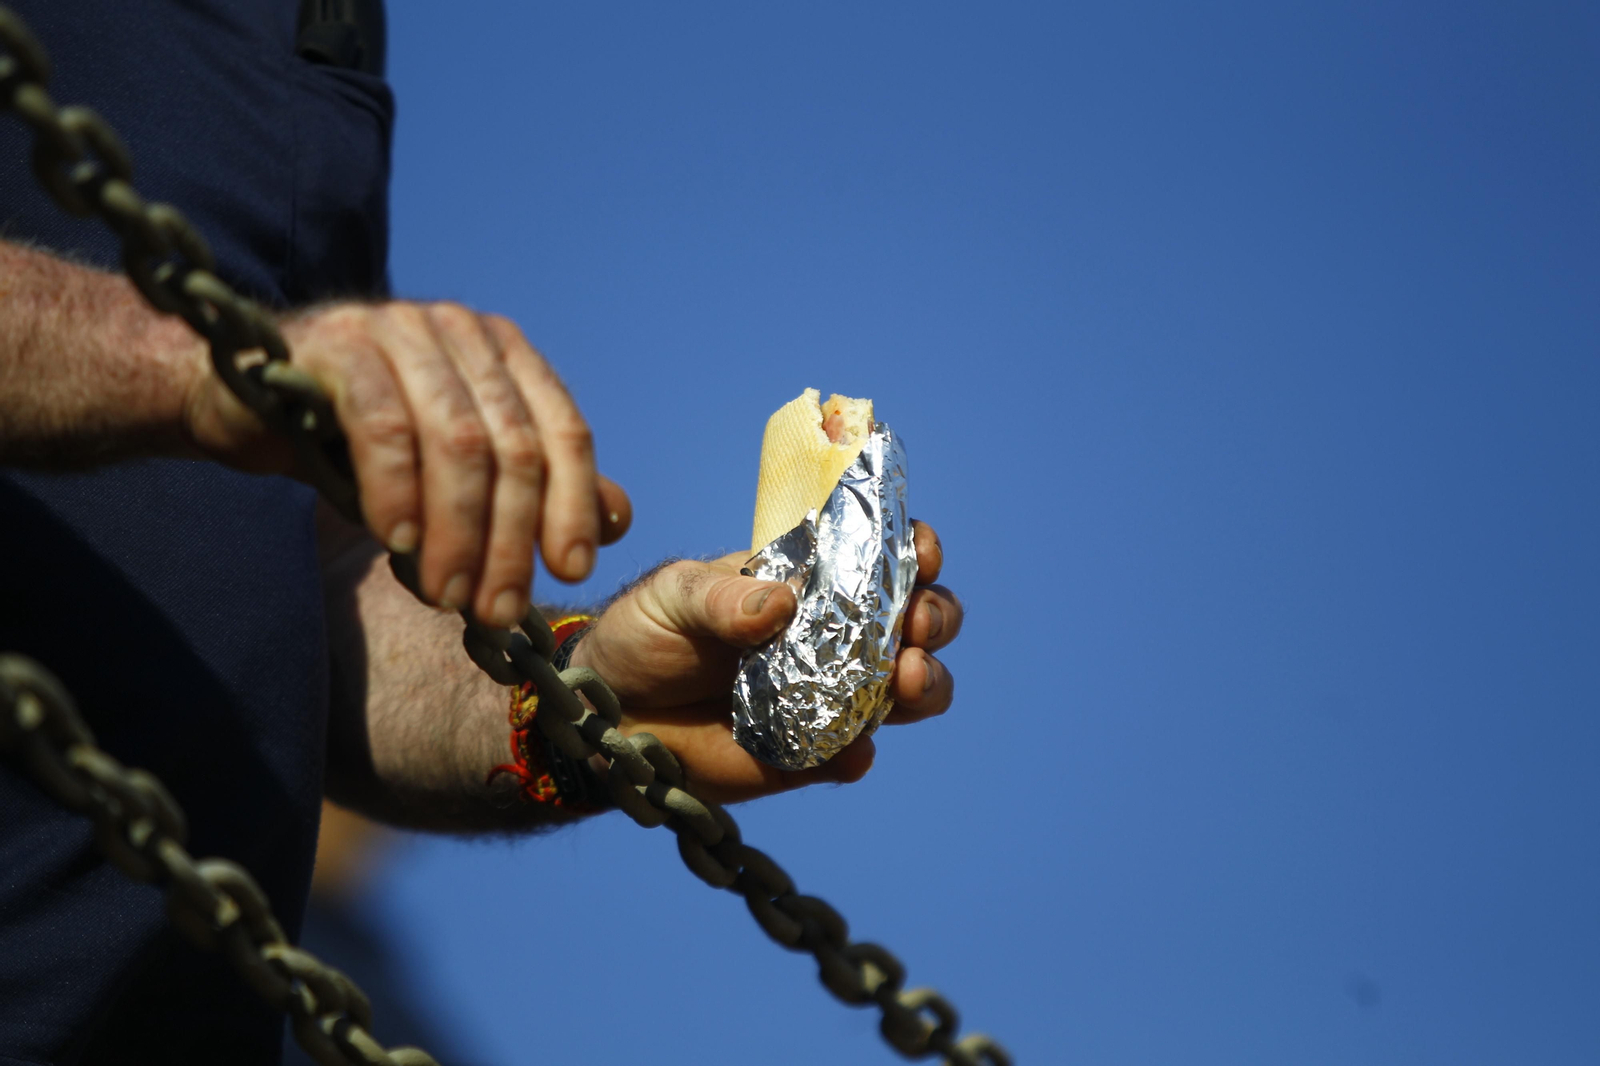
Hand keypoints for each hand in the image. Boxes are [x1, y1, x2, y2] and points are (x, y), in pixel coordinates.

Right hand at [182, 301, 631, 624]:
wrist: (245, 397)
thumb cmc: (360, 440)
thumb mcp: (454, 469)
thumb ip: (535, 486)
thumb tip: (619, 518)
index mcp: (505, 352)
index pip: (565, 430)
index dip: (573, 506)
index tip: (570, 573)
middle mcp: (462, 331)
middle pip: (515, 447)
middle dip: (510, 539)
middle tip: (495, 611)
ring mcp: (401, 329)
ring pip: (457, 443)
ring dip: (458, 531)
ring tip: (447, 594)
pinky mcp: (341, 344)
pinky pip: (385, 429)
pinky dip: (397, 494)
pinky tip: (395, 544)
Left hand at [570, 521, 961, 804]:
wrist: (606, 714)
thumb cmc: (644, 634)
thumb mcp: (673, 596)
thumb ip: (721, 597)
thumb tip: (781, 603)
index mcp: (812, 582)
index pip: (883, 557)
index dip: (917, 551)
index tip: (922, 552)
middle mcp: (836, 636)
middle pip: (920, 622)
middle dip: (936, 618)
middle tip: (915, 625)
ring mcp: (831, 696)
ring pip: (912, 691)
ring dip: (926, 684)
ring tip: (906, 681)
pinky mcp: (811, 755)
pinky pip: (853, 755)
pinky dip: (860, 752)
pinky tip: (848, 749)